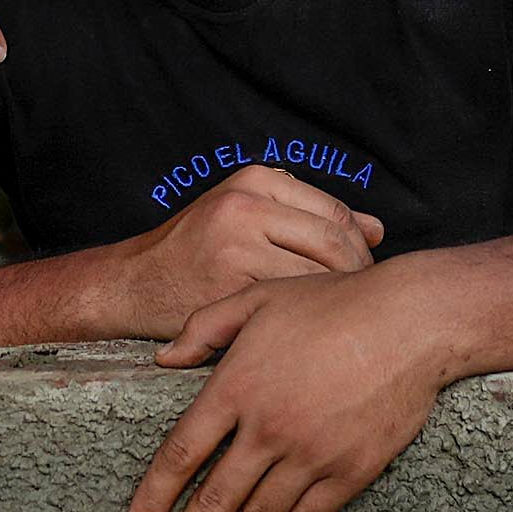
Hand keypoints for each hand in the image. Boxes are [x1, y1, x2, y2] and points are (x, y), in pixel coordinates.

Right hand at [104, 163, 382, 334]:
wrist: (134, 282)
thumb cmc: (198, 248)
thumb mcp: (248, 212)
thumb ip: (309, 215)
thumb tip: (378, 229)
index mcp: (254, 180)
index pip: (335, 214)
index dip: (361, 249)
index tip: (364, 275)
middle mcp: (244, 207)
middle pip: (334, 245)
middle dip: (357, 277)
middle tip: (360, 303)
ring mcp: (235, 248)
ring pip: (316, 278)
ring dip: (335, 302)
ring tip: (337, 318)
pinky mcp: (227, 289)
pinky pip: (287, 308)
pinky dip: (304, 321)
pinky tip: (306, 332)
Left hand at [123, 268, 447, 511]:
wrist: (412, 322)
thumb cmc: (334, 303)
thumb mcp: (259, 299)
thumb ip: (204, 326)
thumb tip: (162, 358)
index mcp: (237, 385)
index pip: (182, 453)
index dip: (154, 497)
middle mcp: (267, 427)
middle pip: (213, 500)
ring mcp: (311, 453)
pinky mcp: (350, 471)